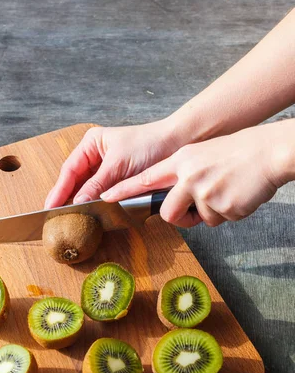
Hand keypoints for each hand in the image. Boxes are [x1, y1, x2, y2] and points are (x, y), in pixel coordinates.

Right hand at [45, 120, 178, 207]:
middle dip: (67, 198)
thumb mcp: (118, 165)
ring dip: (82, 202)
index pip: (70, 170)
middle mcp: (96, 155)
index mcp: (91, 144)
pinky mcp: (119, 181)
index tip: (50, 206)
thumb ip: (97, 185)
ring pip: (88, 189)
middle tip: (56, 216)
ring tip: (70, 218)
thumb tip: (79, 202)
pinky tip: (91, 213)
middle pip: (76, 181)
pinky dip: (97, 203)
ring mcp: (107, 169)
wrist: (177, 144)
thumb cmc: (149, 145)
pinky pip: (103, 194)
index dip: (59, 190)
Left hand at [101, 124, 282, 227]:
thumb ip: (181, 174)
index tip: (104, 198)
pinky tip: (237, 195)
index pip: (145, 179)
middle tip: (192, 211)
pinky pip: (219, 221)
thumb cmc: (236, 153)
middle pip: (167, 212)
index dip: (123, 190)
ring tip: (226, 191)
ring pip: (198, 219)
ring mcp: (206, 193)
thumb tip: (170, 199)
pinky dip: (229, 213)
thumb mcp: (201, 155)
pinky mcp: (223, 207)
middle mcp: (189, 176)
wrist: (267, 152)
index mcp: (181, 161)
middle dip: (178, 218)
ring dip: (211, 213)